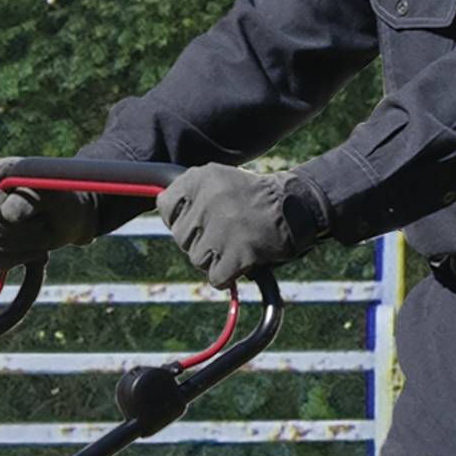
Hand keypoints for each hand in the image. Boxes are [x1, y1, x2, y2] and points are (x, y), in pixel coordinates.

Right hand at [0, 168, 101, 271]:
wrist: (72, 215)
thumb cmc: (62, 195)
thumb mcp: (51, 192)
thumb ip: (30, 198)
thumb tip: (8, 215)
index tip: (25, 211)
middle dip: (18, 230)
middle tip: (44, 224)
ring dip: (24, 246)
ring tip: (46, 235)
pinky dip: (18, 260)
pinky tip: (37, 253)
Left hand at [155, 165, 325, 287]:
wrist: (298, 206)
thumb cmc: (253, 199)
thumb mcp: (218, 182)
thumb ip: (188, 194)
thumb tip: (158, 207)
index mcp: (200, 178)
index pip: (165, 205)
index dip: (180, 218)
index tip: (198, 219)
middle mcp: (208, 200)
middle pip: (180, 238)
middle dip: (200, 240)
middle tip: (226, 230)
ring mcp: (223, 228)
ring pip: (196, 259)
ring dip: (216, 258)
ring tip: (238, 240)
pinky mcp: (239, 253)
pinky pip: (216, 278)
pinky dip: (228, 275)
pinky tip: (243, 259)